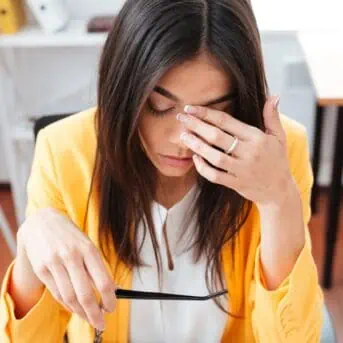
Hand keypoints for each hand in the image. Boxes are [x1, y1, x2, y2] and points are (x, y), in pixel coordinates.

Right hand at [16, 208, 115, 330]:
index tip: (112, 308)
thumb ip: (97, 267)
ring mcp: (54, 263)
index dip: (109, 299)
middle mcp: (71, 256)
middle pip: (85, 294)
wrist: (42, 222)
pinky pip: (57, 293)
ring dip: (81, 312)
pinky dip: (68, 304)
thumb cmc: (71, 236)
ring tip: (89, 318)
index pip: (103, 281)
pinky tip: (75, 308)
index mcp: (88, 249)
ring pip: (69, 297)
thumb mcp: (88, 245)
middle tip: (101, 323)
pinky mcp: (41, 269)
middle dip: (95, 313)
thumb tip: (111, 291)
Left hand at [177, 96, 295, 208]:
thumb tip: (274, 95)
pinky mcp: (236, 183)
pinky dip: (203, 168)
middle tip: (181, 118)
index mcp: (256, 137)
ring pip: (214, 156)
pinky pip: (215, 176)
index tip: (190, 108)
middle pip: (216, 136)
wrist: (279, 190)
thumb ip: (272, 116)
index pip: (226, 121)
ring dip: (196, 145)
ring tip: (183, 136)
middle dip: (196, 125)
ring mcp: (241, 169)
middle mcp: (248, 152)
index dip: (206, 113)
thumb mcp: (279, 137)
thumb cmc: (277, 160)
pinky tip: (195, 158)